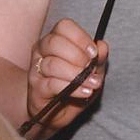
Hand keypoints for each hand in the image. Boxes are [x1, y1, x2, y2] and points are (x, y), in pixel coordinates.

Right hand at [26, 19, 107, 133]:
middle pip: (55, 42)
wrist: (56, 113)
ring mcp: (36, 69)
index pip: (64, 26)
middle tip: (90, 69)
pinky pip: (52, 84)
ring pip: (53, 64)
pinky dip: (72, 88)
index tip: (93, 53)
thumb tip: (102, 46)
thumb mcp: (91, 72)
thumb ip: (98, 59)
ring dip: (77, 75)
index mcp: (55, 40)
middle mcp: (41, 51)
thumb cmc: (72, 87)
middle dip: (78, 56)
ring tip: (93, 84)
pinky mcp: (36, 88)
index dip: (80, 38)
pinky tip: (85, 92)